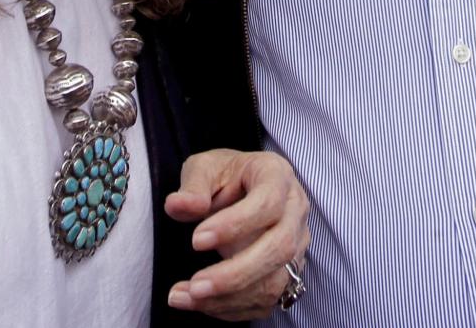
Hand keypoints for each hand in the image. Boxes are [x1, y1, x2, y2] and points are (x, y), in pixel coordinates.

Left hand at [163, 148, 310, 319]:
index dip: (235, 225)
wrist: (242, 188)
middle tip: (195, 285)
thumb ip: (193, 186)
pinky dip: (231, 308)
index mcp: (277, 176)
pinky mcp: (288, 272)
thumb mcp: (204, 167)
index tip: (196, 240)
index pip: (268, 203)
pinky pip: (267, 300)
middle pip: (279, 248)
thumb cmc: (224, 175)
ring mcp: (297, 244)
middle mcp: (295, 211)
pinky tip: (200, 302)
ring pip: (276, 281)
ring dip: (229, 297)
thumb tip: (178, 206)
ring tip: (186, 297)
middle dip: (235, 274)